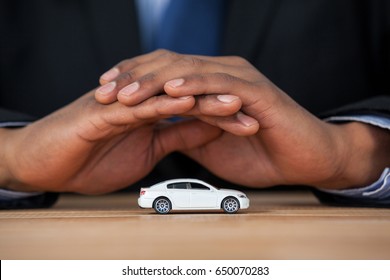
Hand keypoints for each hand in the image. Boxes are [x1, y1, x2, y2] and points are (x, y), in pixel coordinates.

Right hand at [0, 90, 238, 193]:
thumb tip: (210, 128)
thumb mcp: (149, 152)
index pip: (194, 108)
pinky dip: (163, 104)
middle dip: (221, 100)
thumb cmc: (91, 159)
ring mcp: (122, 103)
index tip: (252, 121)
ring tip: (233, 99)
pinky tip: (186, 101)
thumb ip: (178, 136)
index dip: (223, 113)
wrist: (46, 163)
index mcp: (152, 112)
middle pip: (188, 96)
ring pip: (168, 95)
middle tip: (255, 105)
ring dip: (202, 97)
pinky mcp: (104, 111)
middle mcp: (140, 102)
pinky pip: (138, 106)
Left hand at [95, 50, 389, 188]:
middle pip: (168, 65)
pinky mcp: (255, 90)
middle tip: (103, 88)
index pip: (163, 73)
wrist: (306, 159)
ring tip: (124, 91)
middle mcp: (222, 73)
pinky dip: (193, 84)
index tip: (104, 91)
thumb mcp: (210, 144)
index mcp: (210, 84)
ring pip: (188, 69)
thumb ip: (185, 132)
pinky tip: (170, 89)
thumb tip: (156, 131)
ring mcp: (238, 78)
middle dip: (133, 76)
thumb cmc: (262, 152)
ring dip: (154, 80)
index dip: (132, 80)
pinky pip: (218, 83)